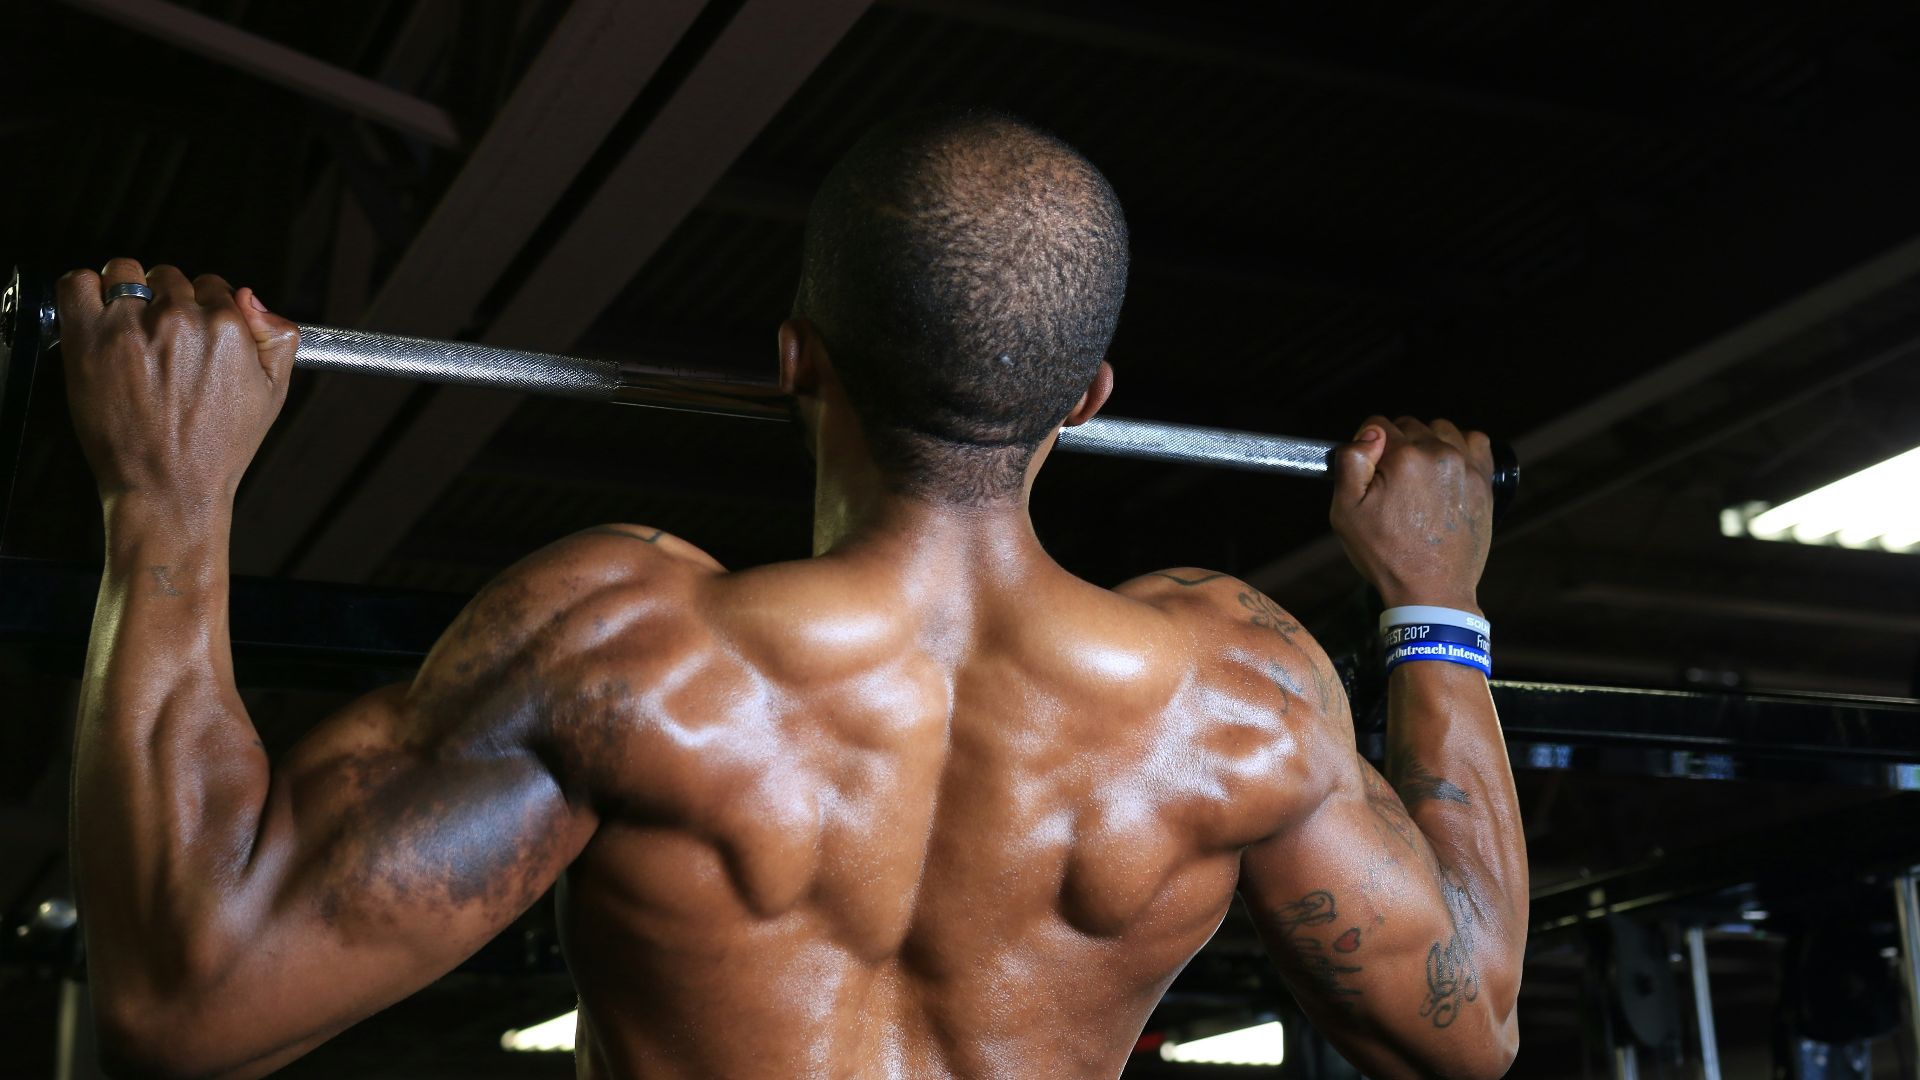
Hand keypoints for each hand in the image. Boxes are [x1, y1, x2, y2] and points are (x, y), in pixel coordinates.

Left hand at [56, 258, 296, 506]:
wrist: (170, 488)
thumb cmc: (219, 448)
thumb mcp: (272, 393)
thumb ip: (278, 337)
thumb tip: (250, 297)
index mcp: (226, 326)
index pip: (212, 286)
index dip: (204, 308)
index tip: (194, 334)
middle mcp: (179, 319)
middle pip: (170, 278)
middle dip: (168, 302)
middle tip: (162, 342)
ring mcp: (130, 325)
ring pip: (125, 273)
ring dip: (127, 292)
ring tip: (128, 329)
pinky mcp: (88, 337)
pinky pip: (78, 284)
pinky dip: (85, 291)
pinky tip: (96, 316)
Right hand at [1329, 416, 1493, 611]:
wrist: (1432, 590)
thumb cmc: (1387, 555)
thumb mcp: (1346, 512)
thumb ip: (1351, 462)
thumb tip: (1370, 434)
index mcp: (1404, 458)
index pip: (1378, 424)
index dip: (1367, 446)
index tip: (1370, 470)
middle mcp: (1439, 454)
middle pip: (1410, 425)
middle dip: (1397, 446)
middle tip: (1393, 483)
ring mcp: (1466, 466)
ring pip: (1441, 430)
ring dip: (1427, 444)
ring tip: (1419, 478)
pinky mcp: (1484, 480)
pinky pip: (1475, 441)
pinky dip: (1460, 447)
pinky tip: (1447, 470)